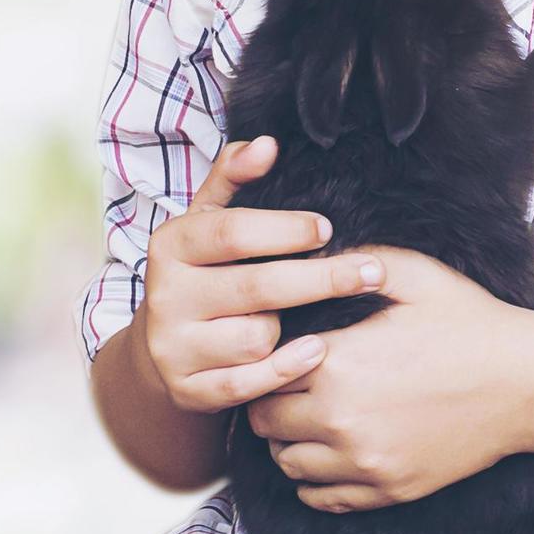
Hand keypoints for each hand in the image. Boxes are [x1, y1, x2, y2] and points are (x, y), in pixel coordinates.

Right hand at [139, 137, 387, 414]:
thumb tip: (267, 144)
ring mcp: (173, 347)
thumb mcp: (209, 220)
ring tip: (305, 318)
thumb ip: (234, 178)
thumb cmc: (204, 271)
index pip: (230, 232)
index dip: (284, 230)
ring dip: (290, 328)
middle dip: (321, 278)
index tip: (328, 229)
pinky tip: (316, 352)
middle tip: (370, 271)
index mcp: (170, 246)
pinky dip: (285, 370)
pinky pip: (247, 385)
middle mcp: (165, 296)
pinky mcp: (188, 390)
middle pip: (255, 287)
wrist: (162, 348)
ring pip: (256, 338)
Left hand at [244, 247, 533, 511]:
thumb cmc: (473, 323)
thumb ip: (358, 261)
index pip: (263, 371)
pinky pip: (320, 497)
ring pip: (286, 463)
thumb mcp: (417, 275)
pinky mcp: (388, 490)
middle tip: (297, 388)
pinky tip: (336, 453)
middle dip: (273, 401)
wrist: (529, 383)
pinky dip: (316, 479)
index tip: (288, 355)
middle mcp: (341, 418)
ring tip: (315, 420)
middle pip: (264, 421)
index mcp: (339, 362)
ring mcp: (365, 461)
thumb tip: (312, 258)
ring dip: (291, 441)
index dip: (268, 361)